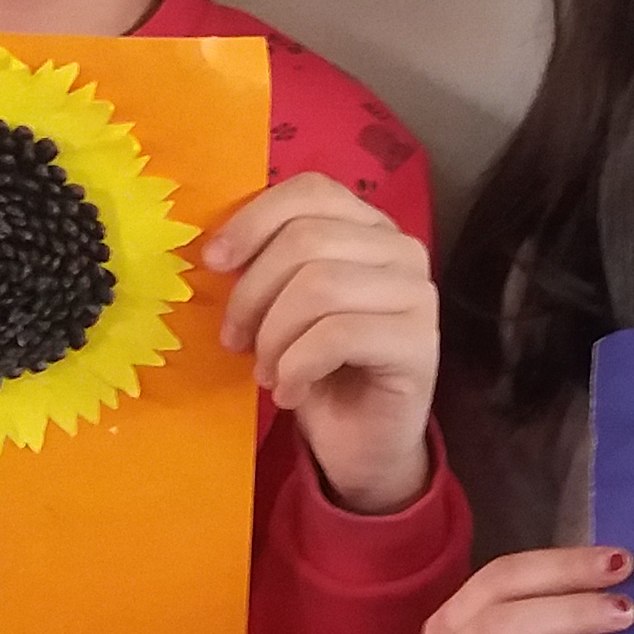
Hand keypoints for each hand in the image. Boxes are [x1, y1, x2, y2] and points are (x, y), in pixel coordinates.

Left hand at [205, 173, 438, 513]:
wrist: (360, 442)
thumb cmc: (317, 368)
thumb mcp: (281, 305)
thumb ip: (265, 263)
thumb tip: (216, 250)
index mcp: (367, 226)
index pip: (311, 191)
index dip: (254, 220)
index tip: (213, 263)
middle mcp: (401, 249)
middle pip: (306, 240)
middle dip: (253, 293)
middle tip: (234, 340)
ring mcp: (417, 294)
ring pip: (319, 286)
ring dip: (274, 337)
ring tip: (267, 373)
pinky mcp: (419, 343)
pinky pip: (337, 335)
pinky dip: (297, 366)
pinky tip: (290, 391)